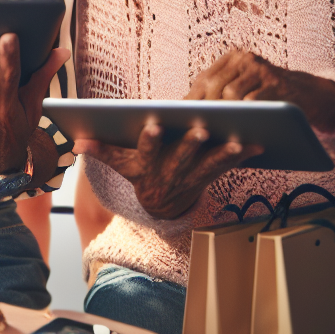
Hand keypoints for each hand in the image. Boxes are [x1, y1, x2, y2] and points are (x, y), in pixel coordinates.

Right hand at [75, 121, 262, 219]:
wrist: (161, 206)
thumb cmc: (140, 173)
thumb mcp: (120, 164)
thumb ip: (101, 150)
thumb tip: (76, 141)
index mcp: (148, 167)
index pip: (146, 153)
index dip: (150, 141)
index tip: (153, 126)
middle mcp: (171, 174)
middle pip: (181, 159)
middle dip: (190, 144)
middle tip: (199, 129)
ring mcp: (192, 179)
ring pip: (209, 165)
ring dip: (224, 153)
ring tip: (237, 140)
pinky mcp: (210, 178)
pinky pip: (228, 167)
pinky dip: (243, 156)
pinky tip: (258, 144)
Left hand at [187, 50, 334, 132]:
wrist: (313, 94)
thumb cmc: (270, 95)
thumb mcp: (245, 86)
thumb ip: (221, 92)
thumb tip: (184, 109)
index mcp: (233, 58)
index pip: (205, 78)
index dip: (192, 98)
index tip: (180, 117)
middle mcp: (245, 59)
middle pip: (215, 83)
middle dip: (204, 107)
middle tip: (196, 126)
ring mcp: (262, 69)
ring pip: (232, 93)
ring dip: (222, 113)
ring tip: (212, 130)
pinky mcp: (277, 83)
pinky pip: (254, 101)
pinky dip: (244, 115)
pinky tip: (237, 128)